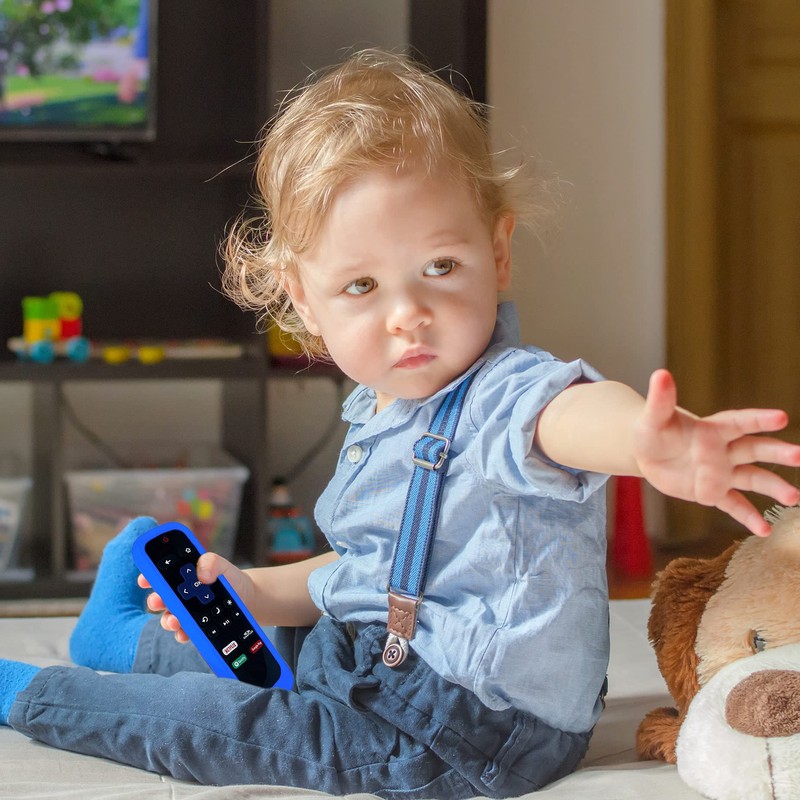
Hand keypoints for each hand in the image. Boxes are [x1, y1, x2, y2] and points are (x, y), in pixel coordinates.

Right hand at [137, 553, 254, 643]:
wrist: (248, 599)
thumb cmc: (231, 579)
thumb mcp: (223, 566)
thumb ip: (211, 562)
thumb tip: (201, 574)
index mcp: (184, 576)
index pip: (161, 574)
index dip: (149, 575)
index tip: (144, 579)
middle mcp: (180, 595)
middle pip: (160, 599)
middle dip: (155, 601)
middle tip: (158, 601)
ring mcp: (186, 612)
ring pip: (169, 618)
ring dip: (168, 620)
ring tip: (174, 620)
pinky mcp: (195, 627)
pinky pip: (184, 633)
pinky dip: (182, 634)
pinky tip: (185, 633)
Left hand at [634, 369, 799, 535]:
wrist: (647, 453)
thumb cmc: (652, 430)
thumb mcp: (653, 417)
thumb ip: (661, 399)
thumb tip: (660, 374)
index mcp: (711, 430)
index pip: (738, 422)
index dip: (757, 419)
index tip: (781, 417)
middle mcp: (722, 450)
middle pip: (755, 449)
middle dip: (777, 452)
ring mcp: (720, 472)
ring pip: (752, 478)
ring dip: (773, 487)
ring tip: (794, 498)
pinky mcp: (712, 492)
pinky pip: (734, 505)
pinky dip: (748, 517)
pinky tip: (764, 530)